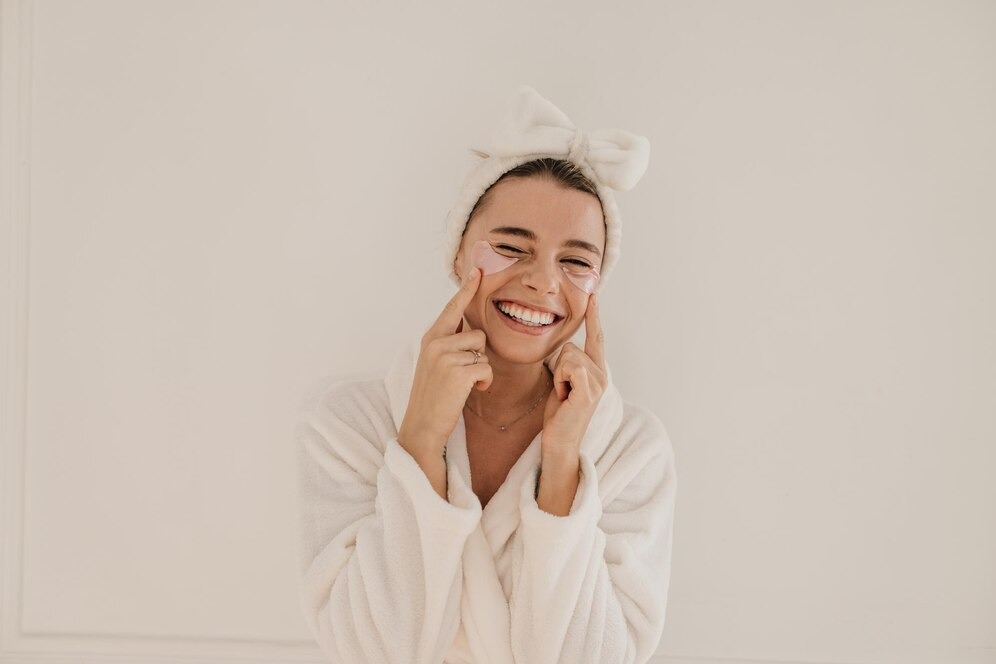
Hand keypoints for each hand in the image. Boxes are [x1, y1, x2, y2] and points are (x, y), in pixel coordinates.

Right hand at [397, 268, 492, 459]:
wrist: (422, 427)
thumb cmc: (434, 398)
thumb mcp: (435, 364)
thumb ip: (448, 344)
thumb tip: (468, 329)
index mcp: (430, 338)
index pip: (452, 308)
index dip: (466, 289)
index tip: (477, 270)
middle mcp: (435, 342)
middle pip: (477, 334)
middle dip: (478, 355)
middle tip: (462, 376)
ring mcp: (445, 356)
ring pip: (483, 351)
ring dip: (481, 370)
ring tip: (464, 386)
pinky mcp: (458, 371)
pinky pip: (486, 368)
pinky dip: (484, 383)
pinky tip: (471, 392)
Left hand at [541, 292, 606, 458]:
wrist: (560, 441)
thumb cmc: (559, 414)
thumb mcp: (563, 382)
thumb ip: (569, 364)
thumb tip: (566, 347)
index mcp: (597, 370)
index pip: (596, 337)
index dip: (594, 316)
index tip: (593, 295)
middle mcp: (602, 374)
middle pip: (570, 346)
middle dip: (558, 367)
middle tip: (562, 391)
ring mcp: (598, 382)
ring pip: (567, 356)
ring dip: (557, 376)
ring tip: (563, 396)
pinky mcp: (589, 390)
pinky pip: (570, 367)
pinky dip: (560, 381)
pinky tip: (564, 397)